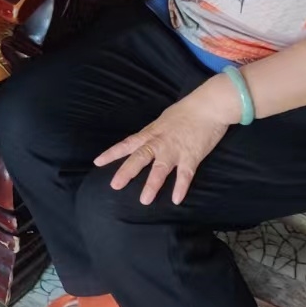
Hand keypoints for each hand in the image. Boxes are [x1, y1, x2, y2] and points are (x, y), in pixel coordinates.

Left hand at [93, 79, 238, 203]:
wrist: (208, 106)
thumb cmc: (186, 111)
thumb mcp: (163, 120)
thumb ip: (153, 134)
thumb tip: (145, 142)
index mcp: (151, 133)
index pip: (127, 144)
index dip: (112, 153)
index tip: (97, 162)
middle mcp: (159, 143)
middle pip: (139, 158)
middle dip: (126, 172)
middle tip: (114, 185)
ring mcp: (175, 151)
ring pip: (160, 169)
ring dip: (152, 185)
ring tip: (144, 200)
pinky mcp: (192, 157)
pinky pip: (185, 175)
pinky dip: (181, 188)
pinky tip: (176, 200)